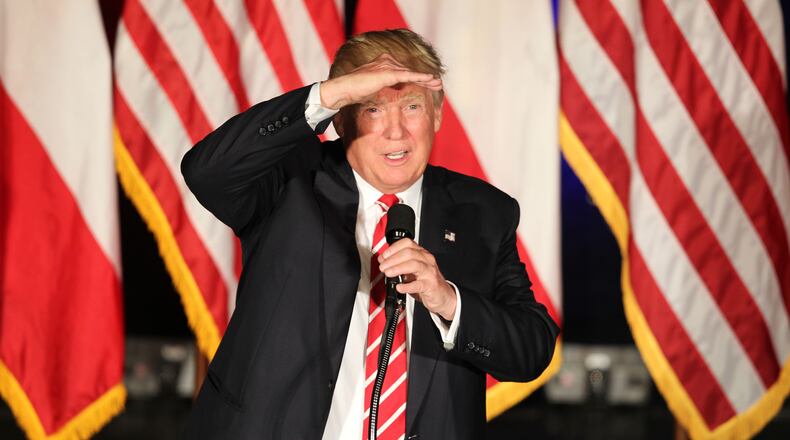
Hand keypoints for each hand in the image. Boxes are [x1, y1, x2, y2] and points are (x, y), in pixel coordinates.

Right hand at [320, 54, 442, 109]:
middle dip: (425, 78)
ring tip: (438, 84)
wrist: (344, 89)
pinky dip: (421, 78)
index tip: (427, 83)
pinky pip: (409, 75)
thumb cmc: (354, 91)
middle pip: (410, 71)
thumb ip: (383, 87)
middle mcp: (387, 61)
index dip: (416, 77)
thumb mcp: (372, 87)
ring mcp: (388, 66)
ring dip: (426, 79)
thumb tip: (390, 94)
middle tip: (437, 83)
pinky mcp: (389, 73)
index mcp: (383, 63)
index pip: (404, 71)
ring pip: (412, 73)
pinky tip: (431, 80)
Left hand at [378, 238, 456, 320]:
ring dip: (398, 268)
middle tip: (383, 266)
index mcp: (421, 254)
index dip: (393, 248)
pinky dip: (407, 286)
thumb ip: (400, 264)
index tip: (383, 256)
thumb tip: (384, 261)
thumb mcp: (412, 270)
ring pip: (414, 265)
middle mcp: (427, 260)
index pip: (407, 243)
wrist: (443, 296)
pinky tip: (399, 287)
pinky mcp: (431, 285)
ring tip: (388, 273)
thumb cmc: (427, 282)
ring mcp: (430, 272)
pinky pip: (418, 284)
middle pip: (409, 253)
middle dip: (392, 259)